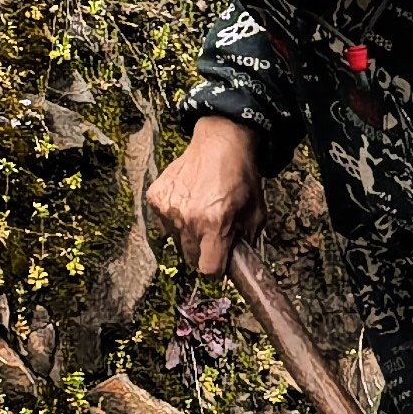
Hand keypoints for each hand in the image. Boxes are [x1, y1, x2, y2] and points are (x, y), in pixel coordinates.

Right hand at [147, 117, 259, 277]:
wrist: (221, 144)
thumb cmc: (240, 177)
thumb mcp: (256, 213)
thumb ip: (247, 243)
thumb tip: (238, 264)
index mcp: (215, 224)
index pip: (208, 269)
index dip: (216, 269)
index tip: (219, 262)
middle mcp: (189, 219)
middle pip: (191, 258)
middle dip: (203, 250)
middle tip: (214, 233)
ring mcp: (169, 208)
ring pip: (176, 240)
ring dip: (188, 233)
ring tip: (201, 212)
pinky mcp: (156, 198)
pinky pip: (163, 223)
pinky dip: (174, 218)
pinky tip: (187, 202)